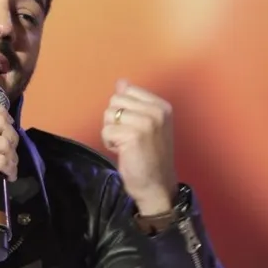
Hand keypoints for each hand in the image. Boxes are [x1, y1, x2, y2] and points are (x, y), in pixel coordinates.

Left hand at [101, 79, 177, 214]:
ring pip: (109, 115)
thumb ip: (134, 102)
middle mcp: (156, 112)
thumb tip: (120, 82)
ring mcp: (146, 123)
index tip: (134, 127)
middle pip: (115, 101)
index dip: (123, 110)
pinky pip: (106, 131)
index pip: (128, 90)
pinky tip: (123, 152)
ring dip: (111, 132)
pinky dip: (109, 143)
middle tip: (129, 138)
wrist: (157, 185)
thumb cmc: (150, 157)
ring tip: (126, 144)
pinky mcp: (133, 136)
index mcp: (162, 106)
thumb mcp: (147, 124)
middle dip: (115, 120)